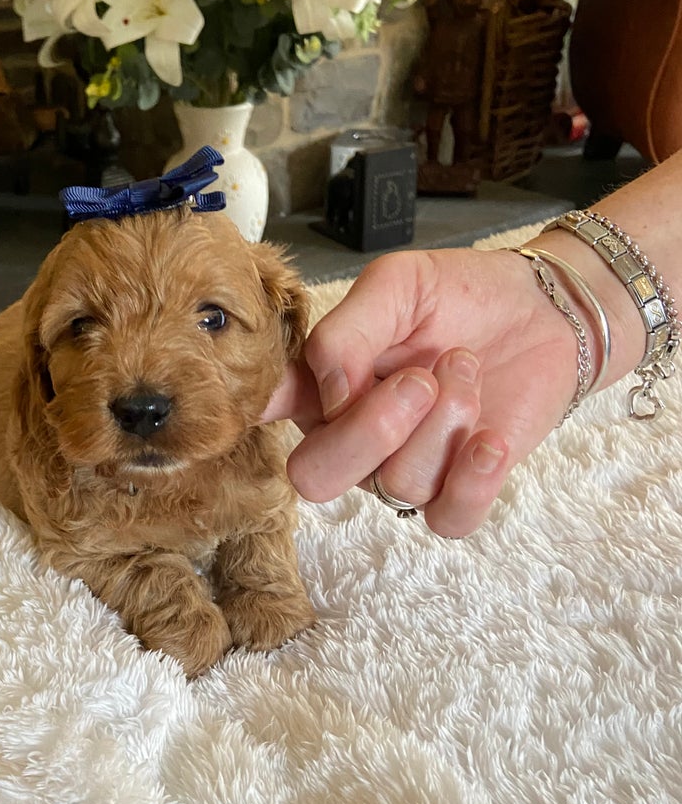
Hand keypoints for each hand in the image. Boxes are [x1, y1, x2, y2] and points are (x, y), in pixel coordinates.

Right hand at [262, 246, 585, 536]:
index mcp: (319, 387)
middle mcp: (350, 438)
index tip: (302, 382)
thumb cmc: (459, 295)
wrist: (540, 309)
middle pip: (315, 477)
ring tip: (466, 370)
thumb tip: (329, 393)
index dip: (265, 408)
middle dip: (369, 432)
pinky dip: (472, 481)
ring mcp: (402, 470)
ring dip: (443, 424)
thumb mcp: (397, 284)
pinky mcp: (458, 491)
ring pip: (395, 485)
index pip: (263, 414)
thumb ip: (346, 331)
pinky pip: (447, 519)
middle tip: (420, 380)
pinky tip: (490, 439)